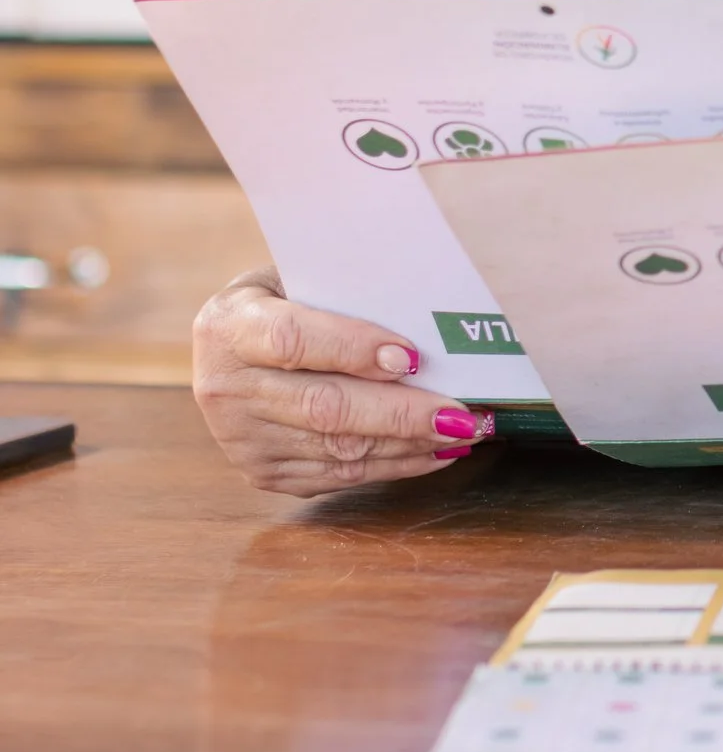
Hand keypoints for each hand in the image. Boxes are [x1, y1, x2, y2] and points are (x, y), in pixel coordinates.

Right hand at [192, 266, 491, 496]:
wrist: (231, 348)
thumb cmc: (286, 300)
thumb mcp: (299, 276)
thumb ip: (348, 294)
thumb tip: (429, 317)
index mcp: (230, 326)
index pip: (292, 340)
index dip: (352, 349)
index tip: (410, 357)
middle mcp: (227, 388)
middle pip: (324, 407)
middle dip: (402, 413)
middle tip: (463, 412)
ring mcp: (241, 439)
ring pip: (339, 448)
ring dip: (411, 443)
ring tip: (466, 431)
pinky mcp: (263, 472)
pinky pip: (340, 475)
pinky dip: (396, 464)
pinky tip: (435, 451)